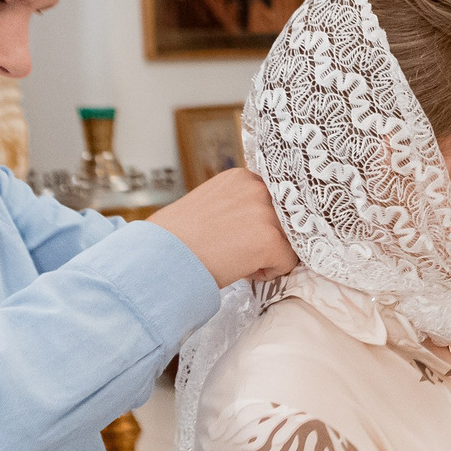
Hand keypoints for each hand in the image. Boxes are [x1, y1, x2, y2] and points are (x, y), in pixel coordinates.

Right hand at [145, 168, 295, 287]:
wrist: (160, 258)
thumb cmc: (177, 238)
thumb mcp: (211, 204)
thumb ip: (238, 205)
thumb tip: (259, 221)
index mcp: (242, 178)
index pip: (274, 202)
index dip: (262, 222)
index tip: (244, 234)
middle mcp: (257, 188)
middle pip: (286, 220)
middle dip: (267, 238)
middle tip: (237, 249)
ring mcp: (265, 212)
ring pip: (289, 241)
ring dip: (269, 255)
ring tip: (237, 258)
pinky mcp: (270, 239)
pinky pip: (288, 262)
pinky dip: (270, 272)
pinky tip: (242, 269)